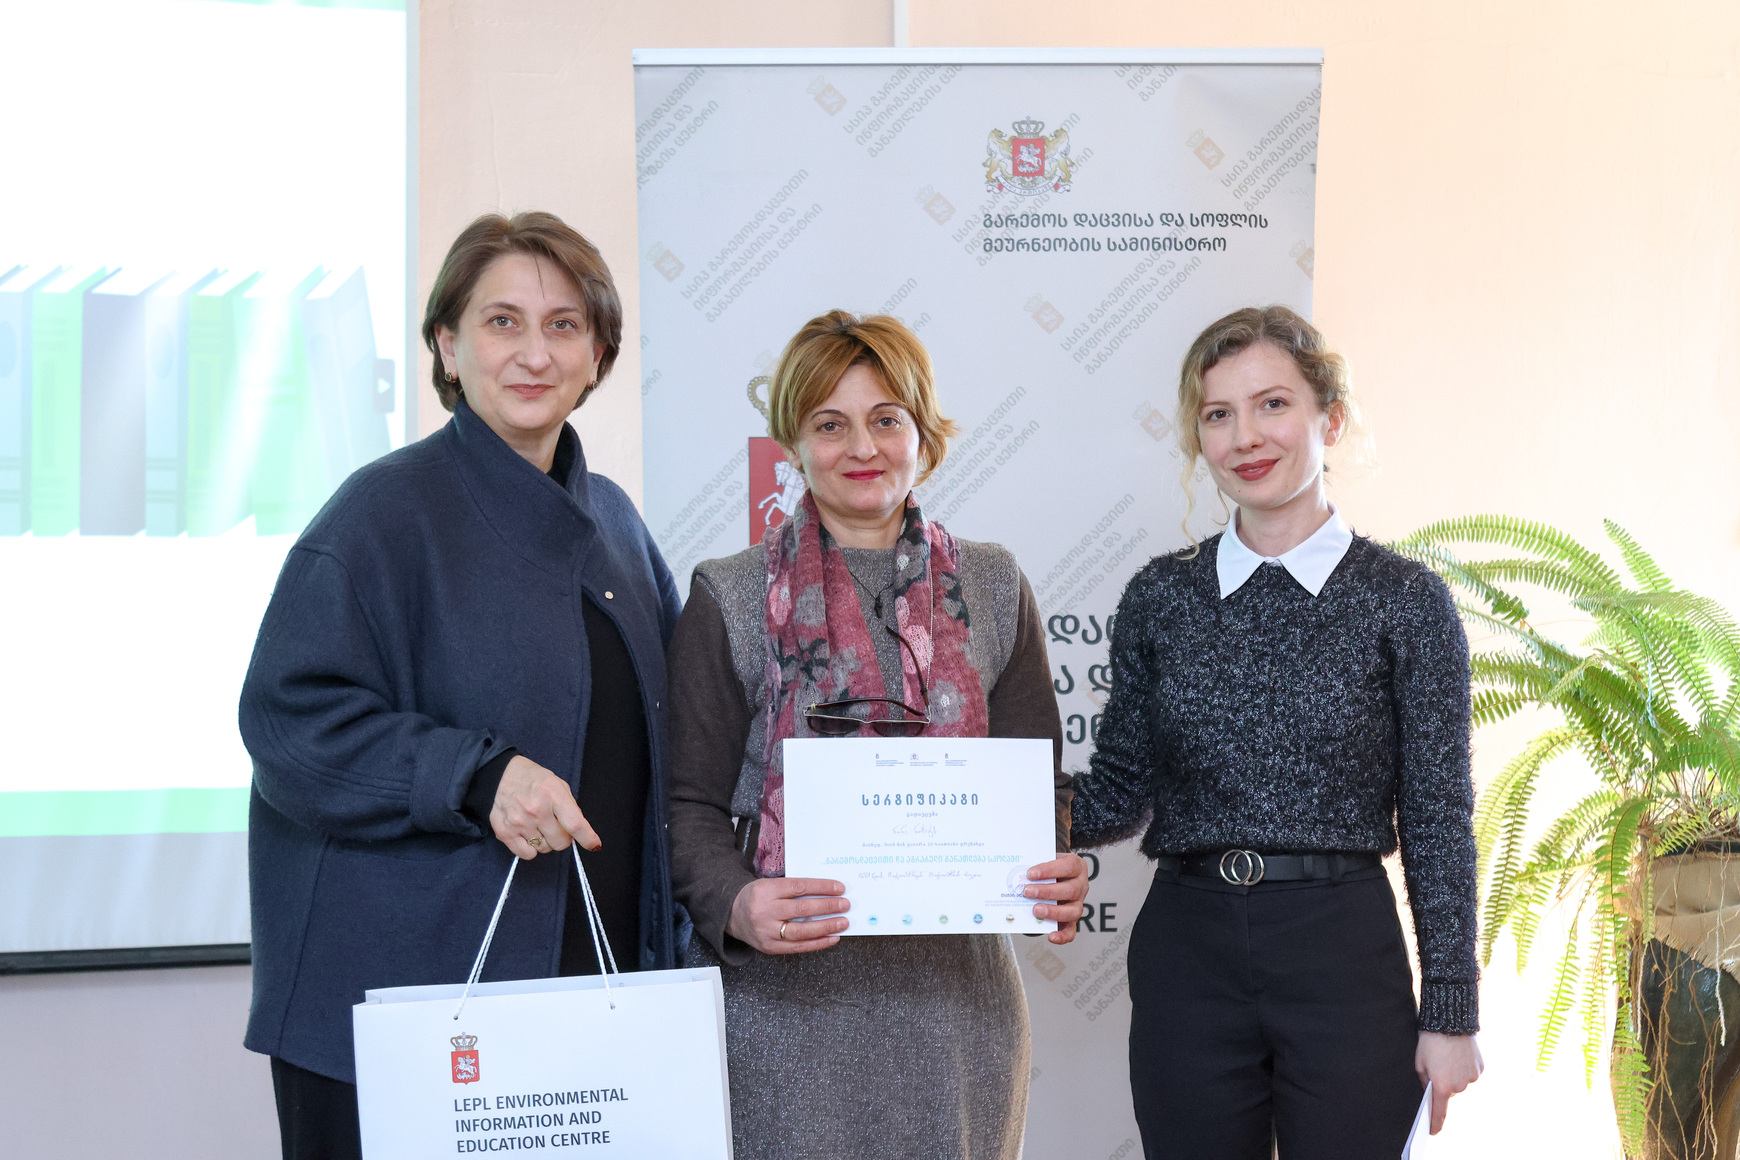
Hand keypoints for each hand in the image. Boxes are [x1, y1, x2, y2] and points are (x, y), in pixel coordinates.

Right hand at [489, 755, 599, 860]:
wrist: (500, 775)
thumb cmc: (533, 780)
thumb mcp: (557, 784)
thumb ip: (570, 808)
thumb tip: (580, 832)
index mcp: (553, 793)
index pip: (575, 824)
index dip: (588, 839)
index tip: (594, 845)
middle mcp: (536, 809)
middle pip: (561, 842)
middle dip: (563, 837)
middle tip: (555, 825)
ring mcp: (519, 822)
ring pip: (545, 849)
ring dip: (546, 841)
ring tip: (538, 825)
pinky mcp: (505, 833)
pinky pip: (527, 854)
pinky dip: (530, 848)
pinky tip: (528, 834)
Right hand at [727, 877, 848, 954]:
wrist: (732, 914)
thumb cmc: (757, 897)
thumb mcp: (769, 885)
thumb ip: (793, 889)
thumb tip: (827, 892)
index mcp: (766, 891)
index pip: (798, 887)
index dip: (821, 887)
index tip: (839, 888)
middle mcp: (765, 912)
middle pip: (801, 910)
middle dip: (827, 907)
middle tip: (845, 905)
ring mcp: (767, 932)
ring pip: (801, 931)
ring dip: (826, 927)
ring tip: (843, 922)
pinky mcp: (770, 947)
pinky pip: (798, 947)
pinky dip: (817, 943)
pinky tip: (832, 937)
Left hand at [1024, 853, 1089, 943]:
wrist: (1053, 877)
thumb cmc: (1048, 869)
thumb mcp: (1044, 860)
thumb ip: (1034, 863)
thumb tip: (1018, 872)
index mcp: (1076, 867)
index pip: (1068, 867)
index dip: (1049, 870)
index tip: (1030, 873)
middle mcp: (1080, 886)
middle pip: (1070, 890)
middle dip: (1047, 891)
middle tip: (1027, 892)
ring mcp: (1077, 904)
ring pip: (1072, 911)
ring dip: (1053, 912)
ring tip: (1035, 910)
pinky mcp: (1072, 920)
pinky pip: (1071, 931)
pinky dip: (1062, 935)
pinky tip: (1051, 936)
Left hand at [1416, 1030, 1482, 1133]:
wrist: (1450, 1022)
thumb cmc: (1430, 1042)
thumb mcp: (1419, 1063)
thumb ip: (1425, 1081)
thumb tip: (1430, 1090)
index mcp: (1442, 1086)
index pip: (1439, 1111)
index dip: (1435, 1123)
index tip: (1432, 1131)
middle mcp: (1460, 1086)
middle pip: (1450, 1092)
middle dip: (1443, 1083)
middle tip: (1437, 1065)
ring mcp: (1472, 1077)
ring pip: (1461, 1082)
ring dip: (1454, 1074)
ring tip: (1448, 1057)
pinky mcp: (1480, 1068)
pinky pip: (1470, 1072)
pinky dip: (1464, 1067)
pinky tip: (1458, 1054)